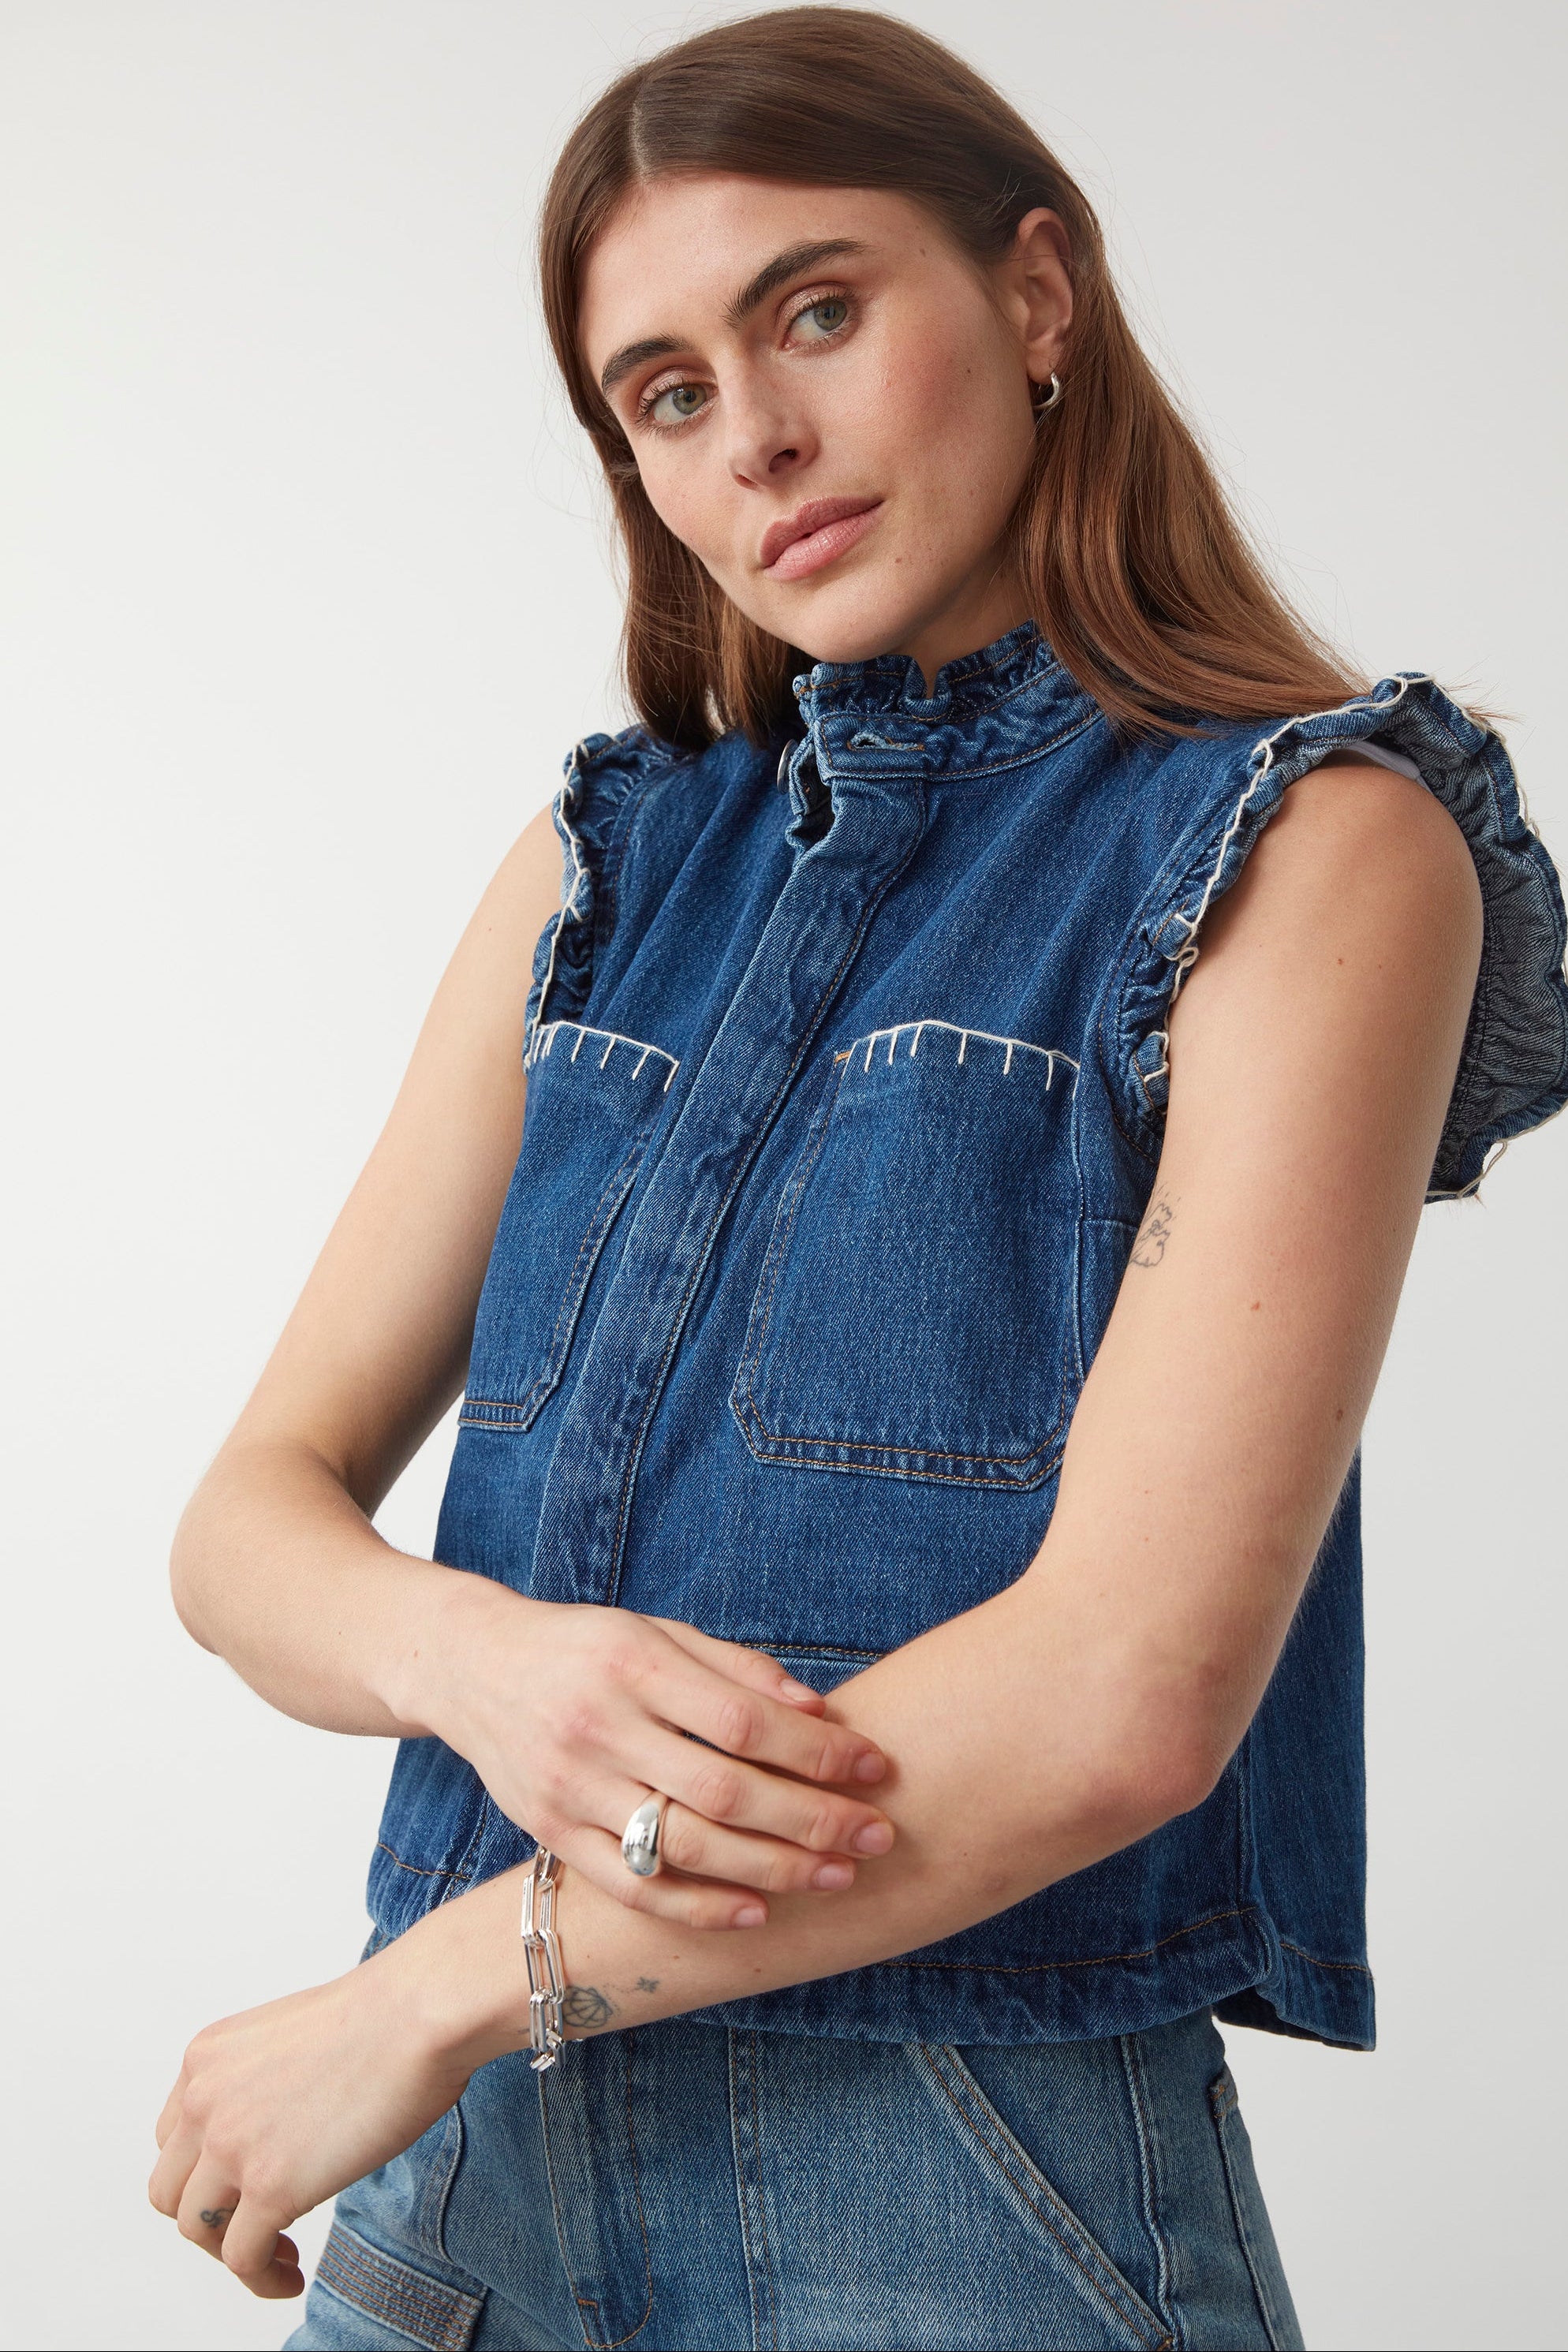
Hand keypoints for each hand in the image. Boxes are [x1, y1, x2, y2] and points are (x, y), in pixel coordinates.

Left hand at [148, 1943, 473, 2302]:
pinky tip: (293, 2278)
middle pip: (172, 2189)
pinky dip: (262, 2279)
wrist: (418, 2012)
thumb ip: (266, 2082)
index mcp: (207, 2057)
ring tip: (280, 2259)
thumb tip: (285, 2129)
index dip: (205, 2172)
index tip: (240, 2187)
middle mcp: (204, 2100)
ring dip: (232, 2252)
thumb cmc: (384, 2014)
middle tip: (255, 2227)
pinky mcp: (269, 2187)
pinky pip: (242, 2259)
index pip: (174, 2139)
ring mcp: (231, 2145)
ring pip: (197, 2228)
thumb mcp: (292, 2035)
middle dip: (210, 2215)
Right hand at [415, 1581, 895, 1928]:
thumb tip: (820, 1713)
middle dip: (813, 1818)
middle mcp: (599, 1729)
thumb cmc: (587, 1648)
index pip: (743, 1722)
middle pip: (724, 1792)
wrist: (473, 1667)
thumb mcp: (658, 1633)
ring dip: (772, 1869)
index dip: (816, 1751)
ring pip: (684, 1846)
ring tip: (838, 1876)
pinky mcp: (550, 1834)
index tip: (875, 1766)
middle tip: (880, 1834)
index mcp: (634, 1667)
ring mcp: (570, 1789)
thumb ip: (737, 1671)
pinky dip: (696, 1907)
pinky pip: (630, 1886)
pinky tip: (755, 1912)